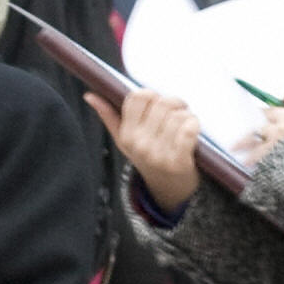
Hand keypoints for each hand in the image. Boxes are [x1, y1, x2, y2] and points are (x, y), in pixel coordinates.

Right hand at [90, 89, 205, 211]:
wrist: (168, 188)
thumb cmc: (148, 156)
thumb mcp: (125, 139)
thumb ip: (109, 115)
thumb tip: (89, 95)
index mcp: (127, 135)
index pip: (139, 96)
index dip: (153, 95)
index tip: (158, 105)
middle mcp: (140, 144)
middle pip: (163, 103)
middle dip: (175, 104)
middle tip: (178, 113)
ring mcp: (158, 154)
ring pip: (178, 115)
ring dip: (187, 116)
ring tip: (185, 125)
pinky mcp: (179, 161)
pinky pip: (189, 129)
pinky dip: (194, 125)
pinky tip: (193, 131)